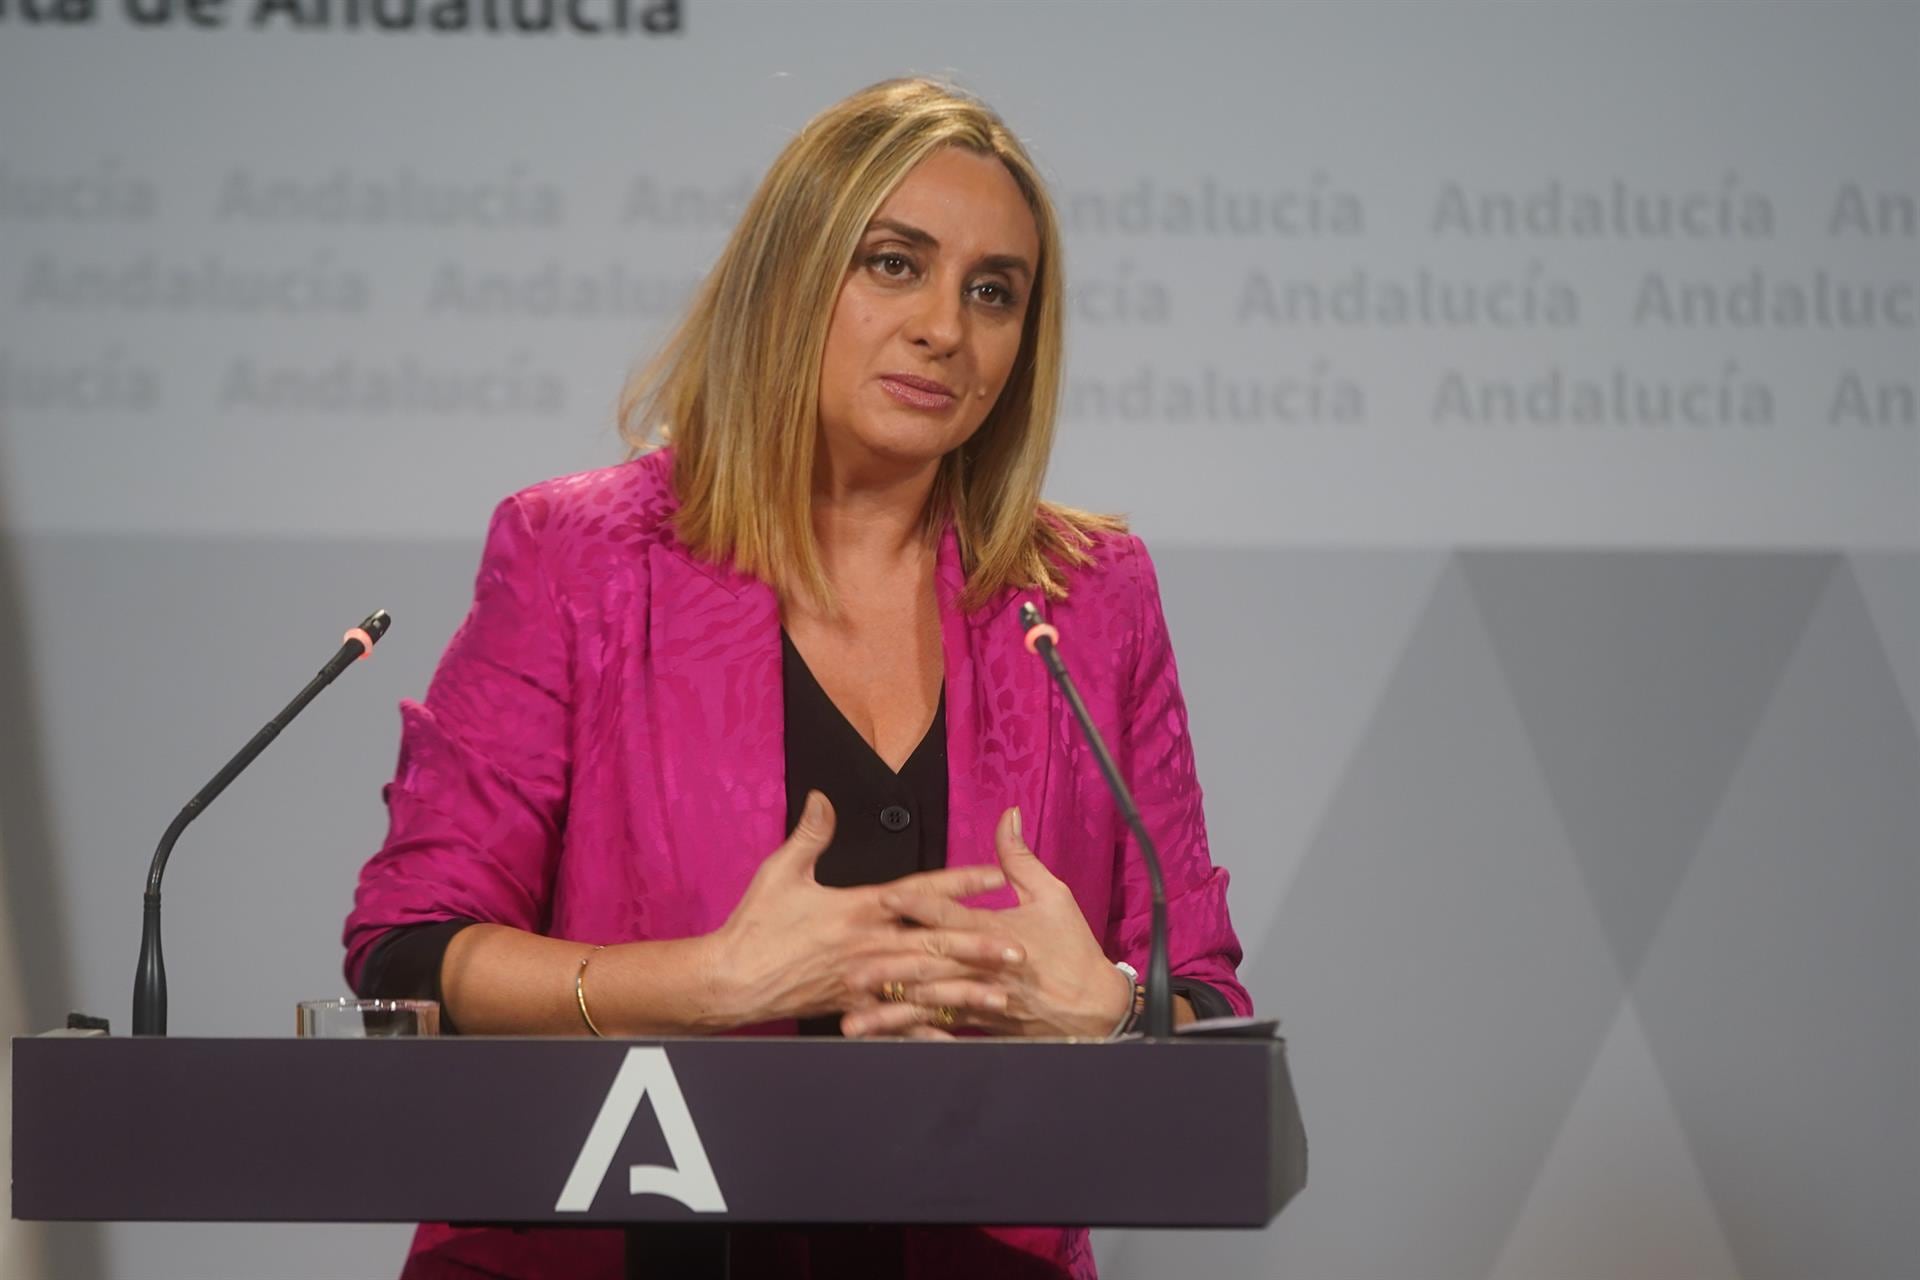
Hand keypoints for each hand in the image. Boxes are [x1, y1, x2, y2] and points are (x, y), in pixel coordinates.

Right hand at [708, 792, 1019, 1026]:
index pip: (920, 890)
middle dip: (979, 946)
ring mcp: (864, 980)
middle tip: (1019, 950)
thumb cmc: (756, 925)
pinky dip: (925, 1029)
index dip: (960, 882)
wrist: (732, 980)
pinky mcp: (854, 1007)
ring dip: (965, 990)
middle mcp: (869, 945)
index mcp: (859, 908)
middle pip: (934, 944)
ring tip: (1002, 996)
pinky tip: (954, 1036)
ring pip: (925, 985)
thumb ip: (810, 835)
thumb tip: (823, 798)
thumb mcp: (782, 872)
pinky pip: (896, 1021)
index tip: (997, 876)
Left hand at [841, 807, 1133, 1039]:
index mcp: (996, 932)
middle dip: (888, 968)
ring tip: (855, 1018)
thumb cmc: (1072, 948)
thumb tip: (1008, 816)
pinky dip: (912, 1035)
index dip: (918, 904)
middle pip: (929, 964)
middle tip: (850, 969)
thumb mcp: (1053, 895)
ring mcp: (980, 1000)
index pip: (950, 915)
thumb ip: (1020, 858)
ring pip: (928, 1003)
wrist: (1095, 1008)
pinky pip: (941, 1030)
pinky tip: (885, 1040)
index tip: (885, 896)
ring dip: (891, 1010)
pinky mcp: (981, 1024)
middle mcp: (982, 968)